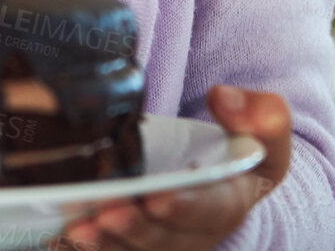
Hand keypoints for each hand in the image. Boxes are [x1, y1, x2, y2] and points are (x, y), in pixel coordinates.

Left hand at [54, 86, 290, 250]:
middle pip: (166, 237)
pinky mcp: (142, 244)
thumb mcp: (267, 128)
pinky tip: (67, 234)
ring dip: (108, 242)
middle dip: (135, 227)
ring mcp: (168, 242)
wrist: (231, 177)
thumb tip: (222, 98)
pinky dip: (93, 247)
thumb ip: (260, 112)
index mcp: (232, 202)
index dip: (184, 207)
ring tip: (80, 226)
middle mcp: (198, 232)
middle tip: (106, 212)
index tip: (158, 197)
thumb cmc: (245, 147)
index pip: (211, 210)